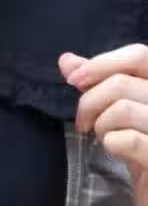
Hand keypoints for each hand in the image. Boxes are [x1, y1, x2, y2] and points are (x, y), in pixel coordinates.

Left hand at [59, 46, 147, 205]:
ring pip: (123, 108)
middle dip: (90, 100)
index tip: (73, 79)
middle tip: (83, 122)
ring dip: (101, 123)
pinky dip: (111, 143)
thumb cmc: (142, 151)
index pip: (140, 54)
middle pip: (122, 83)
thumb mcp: (120, 113)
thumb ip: (98, 84)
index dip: (102, 62)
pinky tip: (114, 150)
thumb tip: (66, 59)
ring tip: (103, 136)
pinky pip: (129, 139)